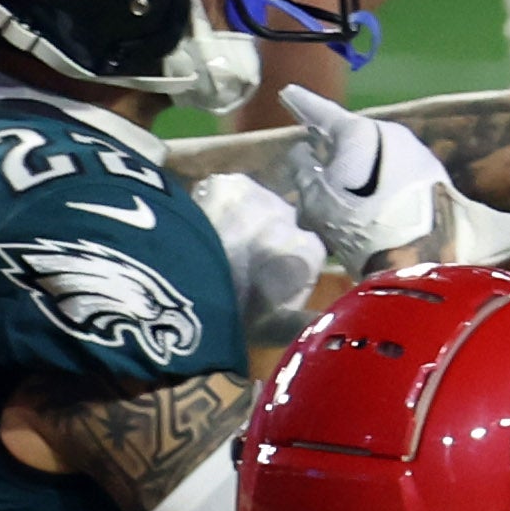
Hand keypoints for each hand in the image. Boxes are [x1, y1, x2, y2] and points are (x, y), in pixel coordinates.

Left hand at [192, 172, 325, 350]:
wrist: (188, 285)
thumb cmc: (238, 315)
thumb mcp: (279, 328)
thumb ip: (306, 318)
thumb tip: (322, 317)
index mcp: (309, 250)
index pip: (306, 251)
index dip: (287, 263)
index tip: (268, 279)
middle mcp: (290, 216)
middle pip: (280, 223)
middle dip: (265, 237)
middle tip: (240, 261)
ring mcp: (257, 194)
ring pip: (254, 204)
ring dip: (242, 217)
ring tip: (219, 241)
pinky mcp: (225, 182)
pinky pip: (225, 193)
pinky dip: (216, 205)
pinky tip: (203, 224)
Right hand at [278, 84, 459, 269]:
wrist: (425, 266)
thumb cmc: (364, 230)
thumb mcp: (317, 202)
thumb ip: (302, 171)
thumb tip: (302, 153)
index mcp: (364, 133)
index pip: (326, 114)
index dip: (303, 105)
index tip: (288, 93)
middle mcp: (396, 136)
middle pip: (353, 140)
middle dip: (331, 152)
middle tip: (311, 157)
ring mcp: (419, 159)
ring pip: (374, 162)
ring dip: (354, 177)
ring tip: (336, 198)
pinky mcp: (434, 185)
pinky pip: (394, 180)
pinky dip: (375, 190)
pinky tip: (365, 209)